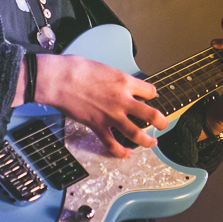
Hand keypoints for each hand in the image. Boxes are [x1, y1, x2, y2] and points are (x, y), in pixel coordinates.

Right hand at [32, 54, 168, 157]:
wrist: (60, 79)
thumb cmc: (77, 69)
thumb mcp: (104, 68)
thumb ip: (115, 79)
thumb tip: (117, 85)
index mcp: (125, 82)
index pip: (150, 91)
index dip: (151, 95)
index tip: (149, 97)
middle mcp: (123, 100)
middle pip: (152, 115)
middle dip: (161, 122)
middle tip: (163, 124)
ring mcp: (111, 115)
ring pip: (136, 133)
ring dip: (147, 141)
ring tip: (152, 143)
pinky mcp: (97, 126)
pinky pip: (112, 144)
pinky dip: (121, 152)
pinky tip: (127, 154)